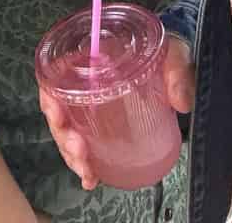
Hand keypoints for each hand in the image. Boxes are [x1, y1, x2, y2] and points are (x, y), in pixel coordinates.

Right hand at [39, 33, 192, 189]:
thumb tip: (180, 99)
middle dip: (62, 135)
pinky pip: (86, 145)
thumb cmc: (164, 53)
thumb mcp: (173, 53)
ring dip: (71, 154)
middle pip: (59, 110)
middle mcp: (87, 84)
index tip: (58, 115)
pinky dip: (84, 164)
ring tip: (87, 169)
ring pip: (69, 132)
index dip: (50, 97)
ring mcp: (94, 108)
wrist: (172, 63)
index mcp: (93, 59)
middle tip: (79, 150)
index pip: (57, 75)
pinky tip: (90, 178)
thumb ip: (177, 70)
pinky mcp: (105, 127)